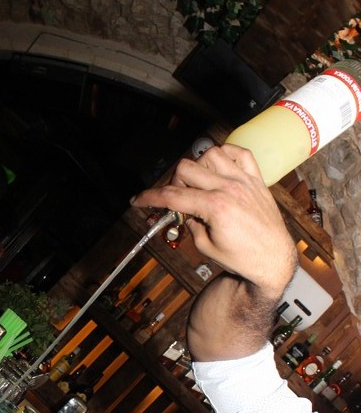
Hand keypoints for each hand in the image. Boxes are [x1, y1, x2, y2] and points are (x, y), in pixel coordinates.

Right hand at [133, 144, 296, 300]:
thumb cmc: (243, 259)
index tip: (139, 200)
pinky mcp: (256, 180)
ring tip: (198, 183)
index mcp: (215, 207)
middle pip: (186, 168)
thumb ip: (191, 225)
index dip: (150, 197)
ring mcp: (244, 181)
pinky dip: (226, 154)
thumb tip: (184, 212)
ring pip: (210, 153)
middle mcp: (229, 188)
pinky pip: (240, 152)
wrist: (273, 260)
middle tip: (176, 199)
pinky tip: (218, 167)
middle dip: (173, 182)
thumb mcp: (206, 247)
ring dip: (197, 166)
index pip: (172, 196)